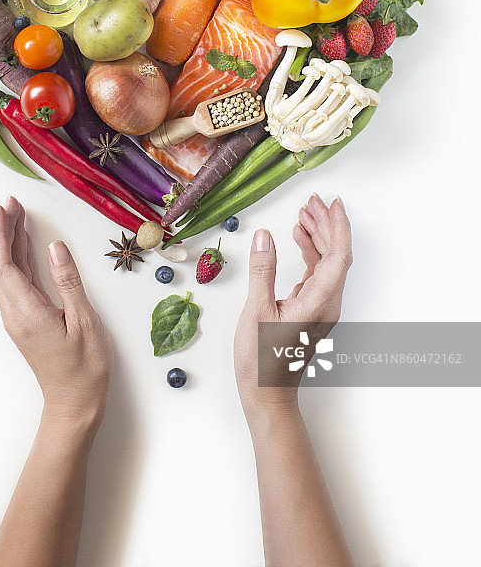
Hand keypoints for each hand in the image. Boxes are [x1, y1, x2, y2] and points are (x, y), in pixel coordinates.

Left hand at [0, 196, 113, 434]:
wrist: (75, 404)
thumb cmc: (84, 369)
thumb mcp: (84, 322)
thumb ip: (68, 282)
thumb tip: (56, 248)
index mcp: (26, 312)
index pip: (4, 265)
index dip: (0, 234)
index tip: (2, 209)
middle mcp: (15, 314)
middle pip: (0, 265)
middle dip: (2, 231)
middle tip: (10, 203)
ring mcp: (19, 318)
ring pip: (7, 273)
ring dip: (9, 243)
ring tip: (16, 216)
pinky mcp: (26, 320)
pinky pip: (17, 282)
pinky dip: (19, 259)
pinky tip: (26, 246)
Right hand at [234, 194, 351, 421]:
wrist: (267, 393)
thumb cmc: (262, 359)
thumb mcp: (256, 311)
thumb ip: (262, 271)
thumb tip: (264, 237)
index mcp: (320, 301)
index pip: (338, 255)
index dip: (338, 227)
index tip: (333, 204)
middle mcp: (328, 303)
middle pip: (336, 255)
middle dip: (326, 225)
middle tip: (312, 201)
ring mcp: (321, 307)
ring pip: (327, 263)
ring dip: (317, 237)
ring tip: (303, 214)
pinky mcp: (311, 310)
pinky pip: (317, 274)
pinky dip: (310, 253)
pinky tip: (296, 241)